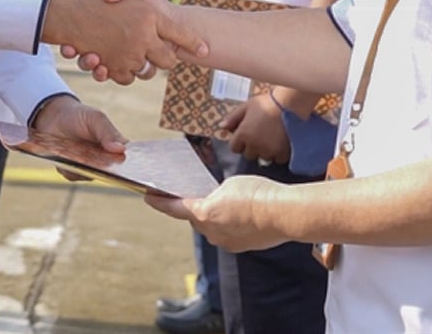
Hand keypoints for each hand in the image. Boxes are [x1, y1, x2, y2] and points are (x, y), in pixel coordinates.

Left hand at [32, 96, 126, 181]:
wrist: (53, 118)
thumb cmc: (79, 116)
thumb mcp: (95, 118)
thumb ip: (108, 132)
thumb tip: (121, 149)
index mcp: (116, 146)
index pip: (130, 159)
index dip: (133, 164)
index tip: (133, 166)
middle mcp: (104, 161)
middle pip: (113, 172)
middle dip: (112, 171)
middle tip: (106, 163)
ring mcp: (88, 168)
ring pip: (92, 175)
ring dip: (88, 169)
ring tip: (81, 157)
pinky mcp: (72, 172)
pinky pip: (74, 175)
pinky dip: (70, 168)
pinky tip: (66, 158)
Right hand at [46, 0, 204, 84]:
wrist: (62, 14)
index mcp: (150, 15)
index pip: (181, 33)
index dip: (195, 43)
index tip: (205, 49)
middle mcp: (144, 38)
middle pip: (168, 60)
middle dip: (166, 59)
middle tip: (161, 54)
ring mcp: (129, 56)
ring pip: (147, 72)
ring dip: (143, 67)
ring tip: (135, 56)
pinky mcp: (113, 68)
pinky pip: (127, 78)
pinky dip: (124, 73)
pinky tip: (117, 61)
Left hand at [144, 174, 289, 252]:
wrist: (283, 213)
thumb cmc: (257, 193)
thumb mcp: (229, 184)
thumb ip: (215, 194)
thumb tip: (217, 203)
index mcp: (203, 214)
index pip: (174, 208)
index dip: (159, 202)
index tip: (148, 197)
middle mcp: (211, 232)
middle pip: (195, 218)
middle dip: (195, 207)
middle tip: (196, 193)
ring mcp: (226, 242)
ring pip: (212, 227)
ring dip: (214, 216)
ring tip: (227, 202)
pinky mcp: (240, 247)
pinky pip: (227, 234)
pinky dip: (230, 224)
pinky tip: (241, 214)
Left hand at [220, 95, 290, 163]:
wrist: (290, 105)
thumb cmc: (267, 103)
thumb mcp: (247, 106)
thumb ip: (233, 117)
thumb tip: (222, 127)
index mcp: (243, 134)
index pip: (234, 148)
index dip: (240, 142)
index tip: (247, 135)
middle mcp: (254, 146)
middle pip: (249, 154)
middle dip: (253, 147)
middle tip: (261, 136)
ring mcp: (268, 151)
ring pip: (264, 157)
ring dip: (266, 151)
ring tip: (272, 139)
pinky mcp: (282, 154)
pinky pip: (278, 159)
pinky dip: (279, 154)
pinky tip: (282, 143)